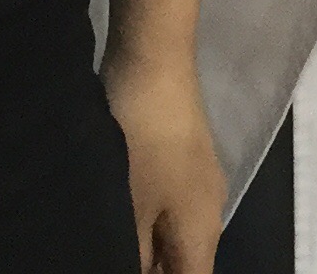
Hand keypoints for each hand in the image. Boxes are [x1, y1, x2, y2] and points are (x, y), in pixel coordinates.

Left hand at [103, 48, 224, 273]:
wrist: (153, 64)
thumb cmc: (142, 144)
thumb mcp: (131, 210)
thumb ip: (134, 256)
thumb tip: (138, 271)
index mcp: (202, 233)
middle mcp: (209, 212)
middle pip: (185, 263)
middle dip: (152, 270)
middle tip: (108, 256)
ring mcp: (197, 182)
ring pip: (174, 235)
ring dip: (145, 247)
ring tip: (107, 242)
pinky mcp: (180, 159)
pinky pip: (167, 208)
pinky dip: (145, 221)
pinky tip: (114, 213)